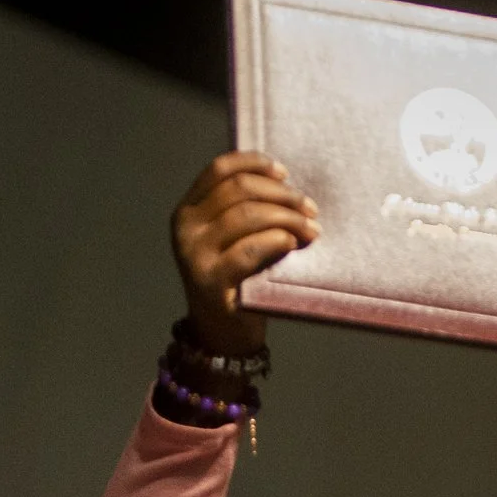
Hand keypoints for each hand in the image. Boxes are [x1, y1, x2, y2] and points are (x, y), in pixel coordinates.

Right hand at [171, 151, 320, 360]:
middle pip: (239, 189)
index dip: (255, 163)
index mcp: (188, 209)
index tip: (285, 173)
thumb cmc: (237, 279)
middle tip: (309, 209)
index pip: (219, 169)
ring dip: (286, 217)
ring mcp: (194, 255)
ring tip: (311, 228)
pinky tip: (293, 244)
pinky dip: (276, 240)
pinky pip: (250, 249)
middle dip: (281, 194)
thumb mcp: (233, 237)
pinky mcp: (211, 281)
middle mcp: (185, 228)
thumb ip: (245, 209)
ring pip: (246, 215)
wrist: (223, 333)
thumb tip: (287, 183)